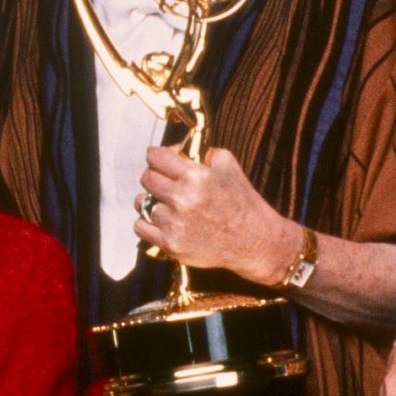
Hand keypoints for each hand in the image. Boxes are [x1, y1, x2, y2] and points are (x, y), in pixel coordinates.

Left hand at [136, 145, 296, 287]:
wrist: (254, 241)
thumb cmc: (242, 201)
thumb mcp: (229, 165)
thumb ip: (202, 152)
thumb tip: (177, 151)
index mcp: (196, 177)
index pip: (156, 157)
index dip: (157, 156)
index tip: (160, 159)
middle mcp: (182, 199)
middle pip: (147, 178)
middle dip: (155, 175)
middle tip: (165, 181)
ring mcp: (175, 224)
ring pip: (142, 202)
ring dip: (153, 200)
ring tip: (167, 203)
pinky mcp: (171, 245)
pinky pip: (141, 227)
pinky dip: (147, 222)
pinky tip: (161, 220)